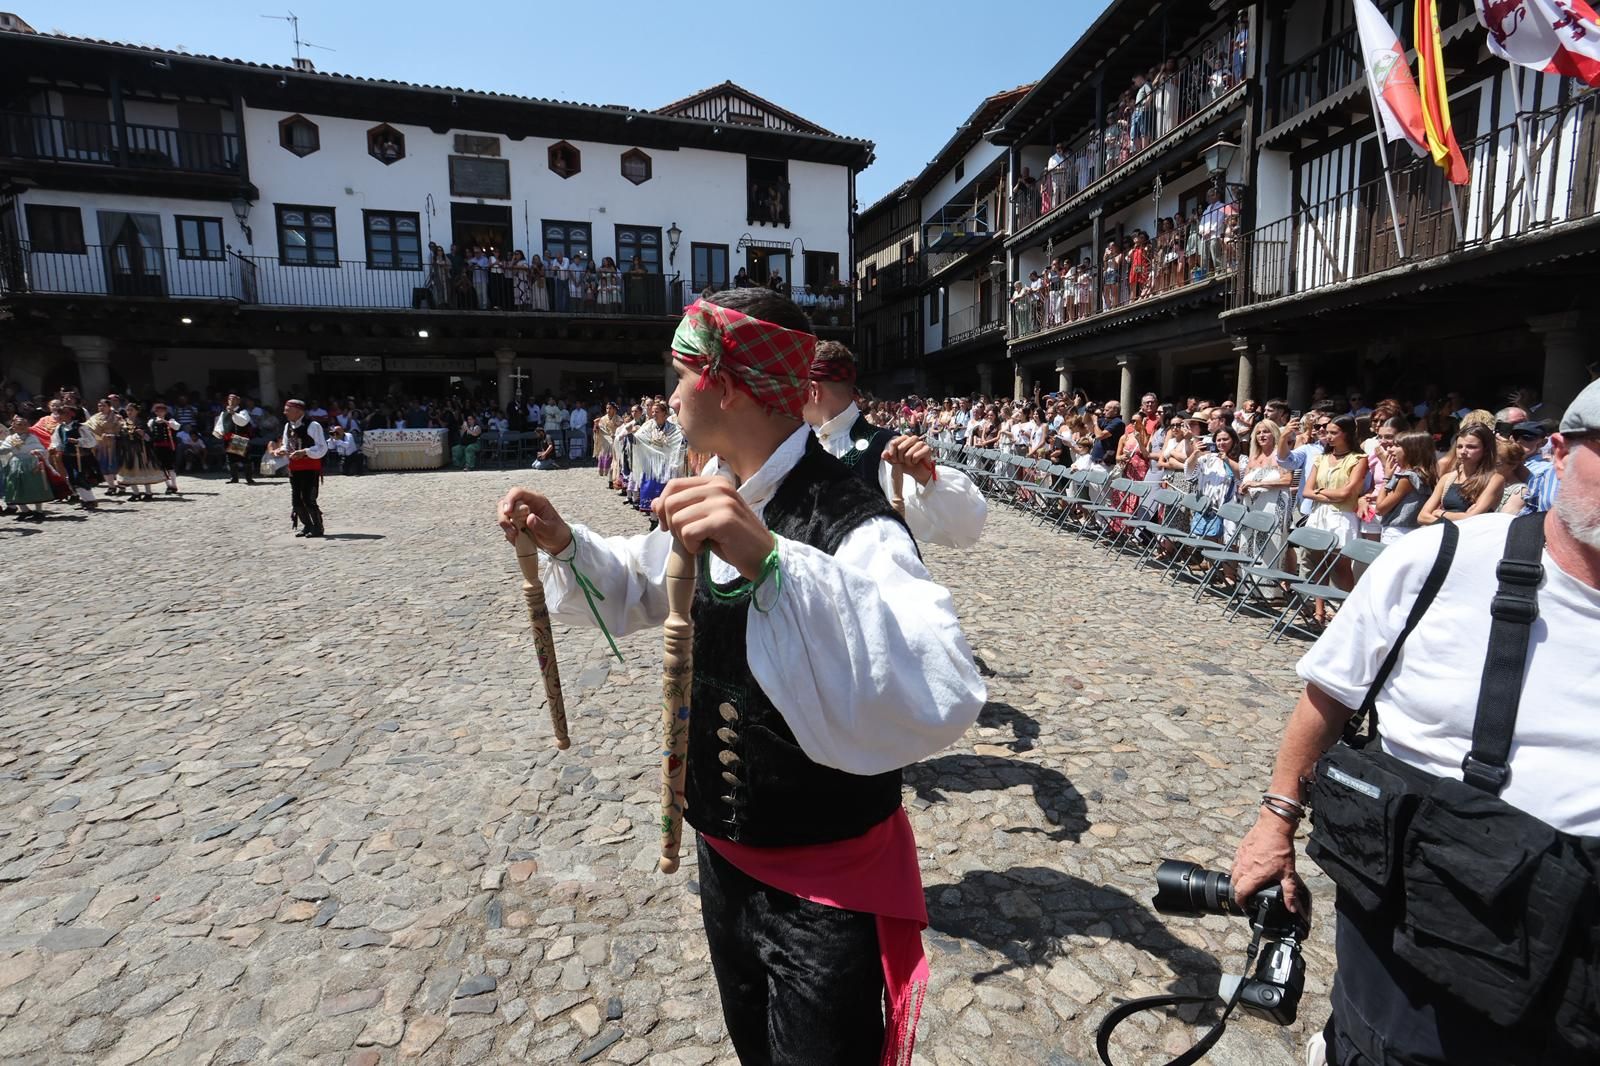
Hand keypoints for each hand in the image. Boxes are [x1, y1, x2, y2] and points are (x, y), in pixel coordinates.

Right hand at [497, 488, 571, 552]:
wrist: (557, 543)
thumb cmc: (557, 533)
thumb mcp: (551, 531)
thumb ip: (541, 525)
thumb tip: (529, 518)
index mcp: (536, 500)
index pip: (518, 492)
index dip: (510, 499)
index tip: (507, 512)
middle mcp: (525, 505)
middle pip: (505, 503)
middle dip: (505, 516)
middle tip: (513, 530)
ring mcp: (519, 515)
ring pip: (503, 514)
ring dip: (506, 526)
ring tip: (516, 535)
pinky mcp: (515, 524)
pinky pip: (506, 527)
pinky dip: (509, 534)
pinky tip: (520, 540)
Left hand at [653, 476, 771, 580]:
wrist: (763, 557)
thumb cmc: (733, 540)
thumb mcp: (704, 519)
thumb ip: (682, 508)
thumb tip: (654, 503)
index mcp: (714, 482)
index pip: (673, 485)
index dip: (663, 506)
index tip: (669, 526)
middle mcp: (719, 487)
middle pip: (671, 502)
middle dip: (672, 525)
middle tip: (688, 538)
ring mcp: (722, 502)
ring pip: (677, 518)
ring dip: (683, 538)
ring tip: (700, 543)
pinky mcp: (724, 520)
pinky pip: (688, 532)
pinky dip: (691, 546)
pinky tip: (704, 548)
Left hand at [882, 435, 933, 484]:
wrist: (917, 473)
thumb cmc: (907, 464)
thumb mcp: (895, 461)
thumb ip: (888, 457)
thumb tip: (884, 454)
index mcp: (904, 438)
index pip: (894, 443)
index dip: (893, 454)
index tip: (896, 459)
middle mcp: (913, 438)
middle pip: (900, 448)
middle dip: (900, 458)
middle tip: (904, 461)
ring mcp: (921, 443)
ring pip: (908, 454)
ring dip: (908, 461)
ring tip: (911, 462)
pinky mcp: (927, 449)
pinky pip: (915, 456)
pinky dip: (914, 462)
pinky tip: (916, 462)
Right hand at [1231, 813, 1310, 916]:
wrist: (1274, 827)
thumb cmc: (1280, 849)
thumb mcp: (1288, 873)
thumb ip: (1289, 892)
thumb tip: (1292, 908)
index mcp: (1253, 876)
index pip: (1240, 893)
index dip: (1241, 902)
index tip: (1245, 906)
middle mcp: (1243, 867)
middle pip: (1234, 884)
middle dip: (1238, 892)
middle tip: (1246, 895)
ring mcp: (1240, 857)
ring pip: (1232, 873)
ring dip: (1237, 880)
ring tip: (1245, 882)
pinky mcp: (1240, 849)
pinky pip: (1235, 862)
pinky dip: (1237, 868)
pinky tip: (1246, 867)